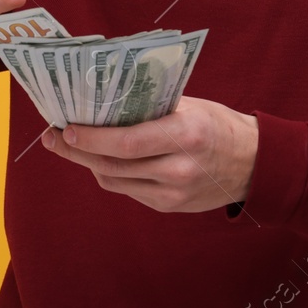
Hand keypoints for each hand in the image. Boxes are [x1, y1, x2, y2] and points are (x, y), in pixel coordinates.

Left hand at [40, 96, 258, 212]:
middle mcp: (179, 169)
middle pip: (113, 165)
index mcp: (187, 135)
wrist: (255, 165)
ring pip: (115, 180)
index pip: (127, 142)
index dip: (91, 138)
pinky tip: (100, 157)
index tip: (65, 127)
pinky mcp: (169, 207)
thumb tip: (101, 100)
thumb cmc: (218, 125)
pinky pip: (128, 189)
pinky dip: (111, 172)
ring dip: (88, 162)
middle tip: (52, 136)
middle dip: (76, 150)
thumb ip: (149, 106)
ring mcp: (174, 194)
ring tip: (70, 144)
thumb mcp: (190, 106)